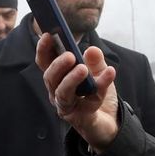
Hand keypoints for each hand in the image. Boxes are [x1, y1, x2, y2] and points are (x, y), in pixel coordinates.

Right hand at [36, 32, 119, 151]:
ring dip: (71, 79)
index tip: (48, 34)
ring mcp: (66, 106)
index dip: (44, 49)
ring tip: (82, 68)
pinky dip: (100, 86)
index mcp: (59, 78)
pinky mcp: (79, 117)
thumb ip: (95, 61)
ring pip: (62, 93)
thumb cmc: (97, 95)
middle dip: (58, 65)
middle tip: (70, 55)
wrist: (110, 121)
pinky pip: (87, 102)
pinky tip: (110, 72)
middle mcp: (57, 92)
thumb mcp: (99, 73)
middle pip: (50, 78)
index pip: (45, 63)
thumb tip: (92, 49)